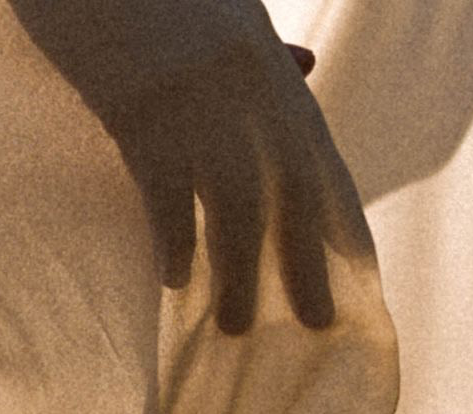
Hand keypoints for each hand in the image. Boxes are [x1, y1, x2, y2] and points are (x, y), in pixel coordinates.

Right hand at [7, 0, 371, 333]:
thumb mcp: (218, 14)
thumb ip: (257, 53)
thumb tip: (307, 66)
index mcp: (262, 63)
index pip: (308, 157)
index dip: (320, 223)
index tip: (330, 276)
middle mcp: (244, 83)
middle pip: (287, 190)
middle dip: (301, 262)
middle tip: (314, 320)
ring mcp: (195, 100)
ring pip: (236, 203)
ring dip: (238, 270)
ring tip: (236, 323)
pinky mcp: (142, 113)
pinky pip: (169, 194)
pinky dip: (175, 240)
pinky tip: (176, 279)